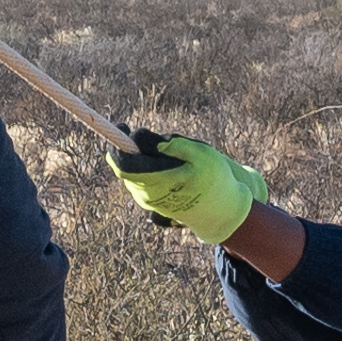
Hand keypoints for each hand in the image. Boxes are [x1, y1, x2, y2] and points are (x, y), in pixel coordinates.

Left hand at [114, 131, 268, 246]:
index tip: (123, 127)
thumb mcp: (200, 154)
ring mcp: (149, 202)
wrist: (223, 212)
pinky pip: (142, 181)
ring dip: (144, 160)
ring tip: (173, 158)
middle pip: (126, 167)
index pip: (123, 164)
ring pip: (133, 173)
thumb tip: (144, 138)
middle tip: (152, 138)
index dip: (118, 143)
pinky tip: (172, 169)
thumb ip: (172, 145)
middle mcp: (147, 195)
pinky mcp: (153, 204)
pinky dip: (149, 169)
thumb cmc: (215, 180)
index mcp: (157, 181)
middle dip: (135, 149)